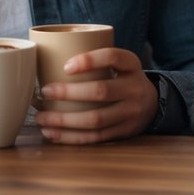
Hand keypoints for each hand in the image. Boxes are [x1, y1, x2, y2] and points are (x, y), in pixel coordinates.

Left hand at [33, 47, 156, 143]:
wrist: (152, 104)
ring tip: (41, 118)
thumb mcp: (119, 65)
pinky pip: (95, 137)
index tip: (65, 66)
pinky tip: (53, 133)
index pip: (113, 57)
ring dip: (64, 120)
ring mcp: (131, 113)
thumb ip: (96, 62)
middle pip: (100, 91)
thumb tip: (48, 60)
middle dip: (68, 93)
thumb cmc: (122, 79)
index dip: (89, 60)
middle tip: (45, 91)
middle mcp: (135, 89)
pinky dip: (71, 137)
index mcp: (131, 65)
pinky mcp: (124, 132)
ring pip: (95, 119)